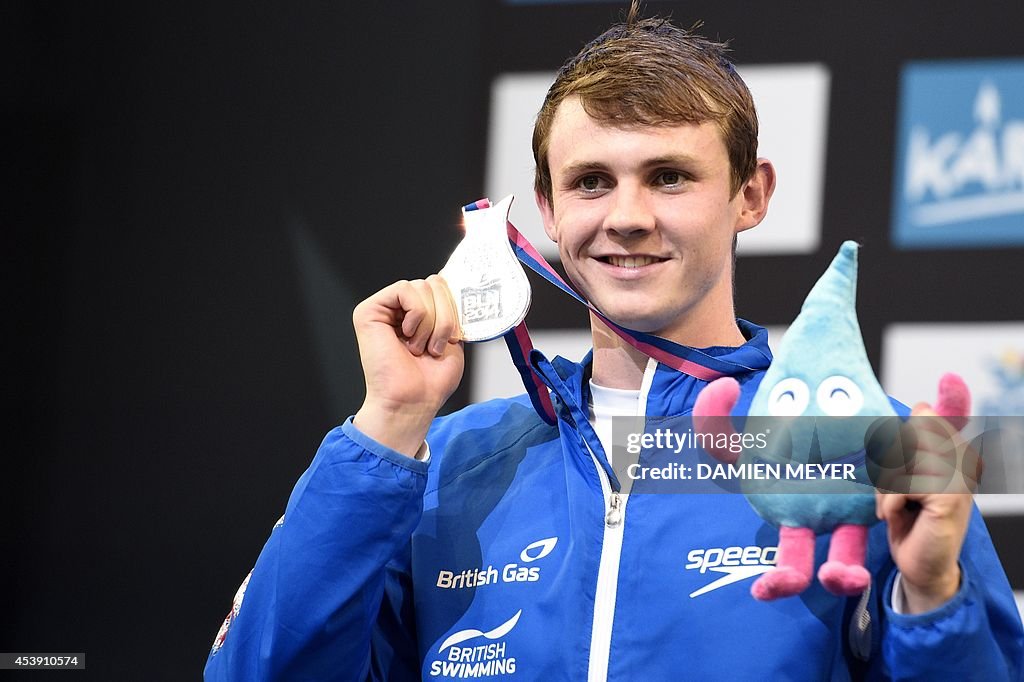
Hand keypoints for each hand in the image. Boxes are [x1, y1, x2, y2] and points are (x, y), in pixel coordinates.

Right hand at [352, 275, 463, 456]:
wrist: (412, 402)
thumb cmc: (430, 381)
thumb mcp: (452, 338)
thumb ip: (451, 309)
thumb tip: (453, 281)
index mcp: (419, 315)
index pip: (442, 286)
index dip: (454, 307)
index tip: (455, 336)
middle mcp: (399, 309)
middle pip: (434, 283)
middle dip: (444, 317)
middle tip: (435, 346)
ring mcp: (383, 308)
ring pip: (422, 286)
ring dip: (431, 322)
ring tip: (420, 346)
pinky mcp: (369, 310)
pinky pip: (405, 289)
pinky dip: (417, 314)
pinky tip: (407, 336)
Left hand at [875, 404, 975, 612]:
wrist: (918, 567)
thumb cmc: (905, 521)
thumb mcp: (898, 479)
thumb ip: (904, 448)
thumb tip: (921, 406)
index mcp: (947, 453)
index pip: (945, 418)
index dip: (951, 395)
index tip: (950, 377)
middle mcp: (959, 462)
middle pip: (906, 437)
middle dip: (885, 468)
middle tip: (892, 496)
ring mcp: (958, 479)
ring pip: (901, 460)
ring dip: (885, 488)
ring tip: (895, 508)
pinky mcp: (949, 497)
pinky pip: (902, 484)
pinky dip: (890, 502)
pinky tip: (899, 518)